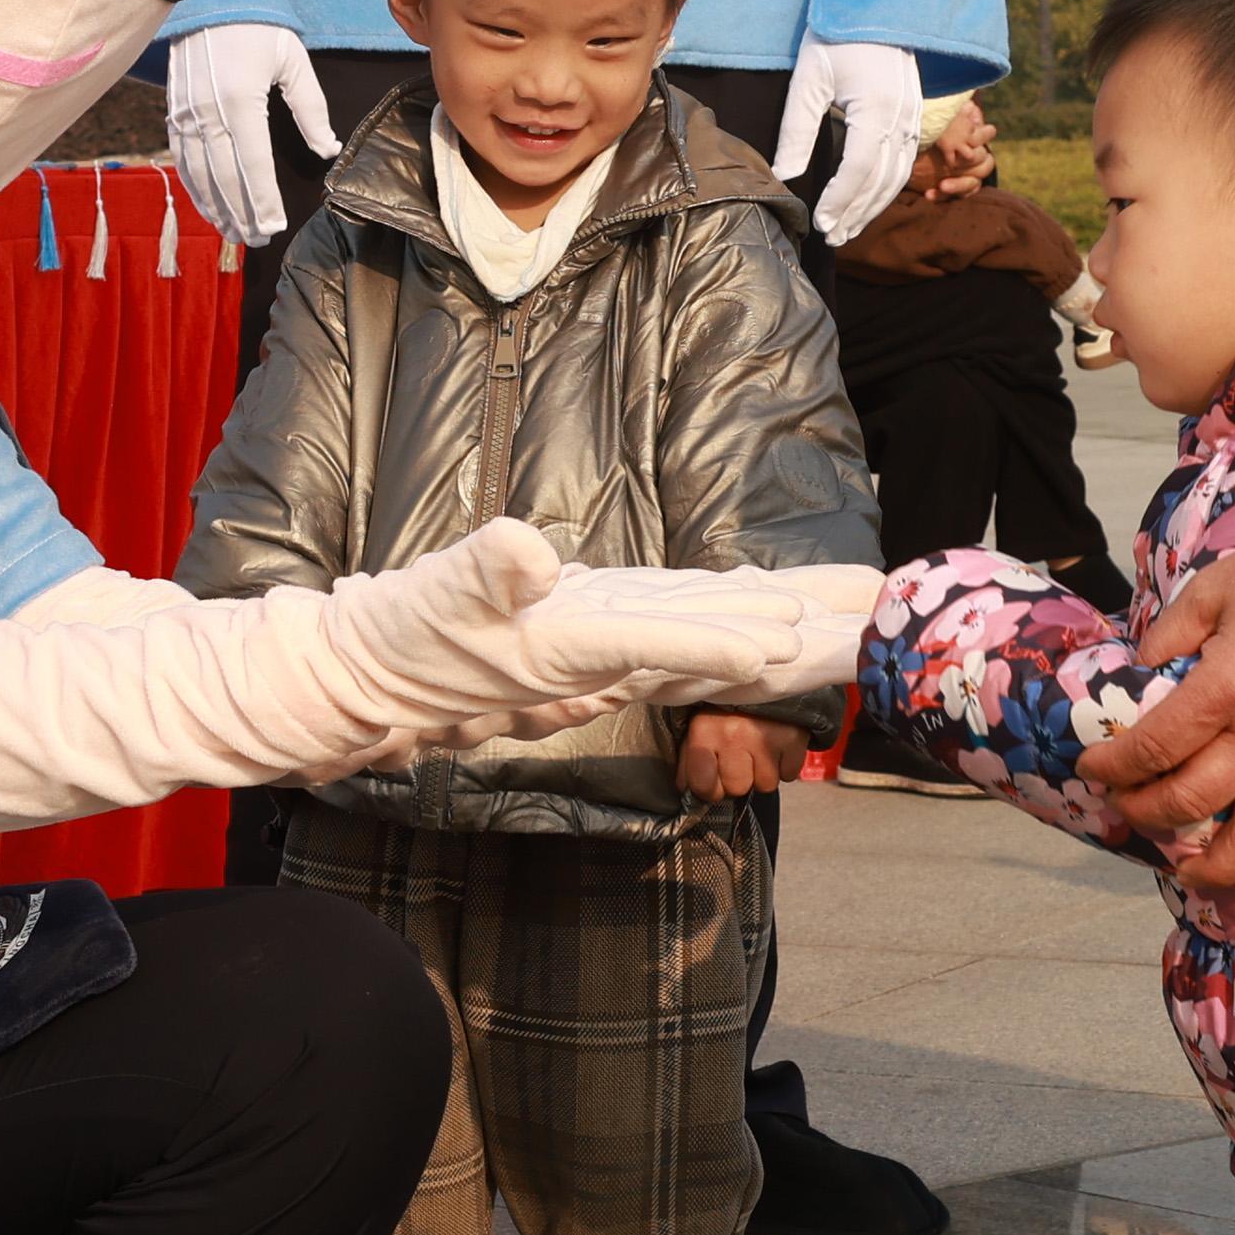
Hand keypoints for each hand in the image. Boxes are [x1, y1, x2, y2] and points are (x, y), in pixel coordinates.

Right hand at [163, 21, 333, 246]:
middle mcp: (208, 113)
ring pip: (200, 174)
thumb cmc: (257, 25)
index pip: (253, 165)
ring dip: (216, 207)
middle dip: (241, 214)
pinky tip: (207, 205)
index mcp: (241, 101)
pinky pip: (181, 159)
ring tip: (233, 233)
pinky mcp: (174, 112)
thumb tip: (327, 148)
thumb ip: (311, 108)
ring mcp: (186, 114)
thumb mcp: (292, 60)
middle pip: (224, 178)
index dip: (262, 200)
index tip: (274, 227)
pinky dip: (194, 187)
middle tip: (257, 241)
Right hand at [323, 524, 882, 747]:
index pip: (655, 642)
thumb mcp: (432, 599)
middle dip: (789, 637)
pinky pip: (676, 626)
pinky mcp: (589, 632)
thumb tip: (528, 554)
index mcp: (567, 648)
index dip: (718, 639)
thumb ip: (483, 573)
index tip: (782, 642)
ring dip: (776, 622)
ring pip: (706, 633)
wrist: (367, 680)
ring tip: (845, 610)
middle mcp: (601, 656)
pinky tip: (760, 611)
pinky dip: (725, 619)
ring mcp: (601, 647)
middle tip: (867, 620)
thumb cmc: (397, 641)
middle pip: (712, 642)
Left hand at [675, 710, 793, 799]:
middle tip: (741, 755)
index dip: (710, 787)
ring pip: (765, 784)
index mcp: (703, 730)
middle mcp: (732, 733)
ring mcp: (765, 736)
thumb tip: (687, 789)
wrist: (767, 676)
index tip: (715, 774)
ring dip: (763, 772)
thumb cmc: (728, 709)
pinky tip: (776, 745)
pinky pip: (789, 774)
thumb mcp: (699, 727)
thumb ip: (688, 760)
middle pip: (737, 788)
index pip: (703, 786)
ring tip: (759, 748)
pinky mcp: (793, 738)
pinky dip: (785, 765)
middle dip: (739, 778)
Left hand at [778, 39, 928, 241]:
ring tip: (848, 229)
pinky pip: (904, 161)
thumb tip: (784, 174)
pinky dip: (887, 187)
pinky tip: (869, 201)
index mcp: (876, 109)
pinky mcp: (913, 115)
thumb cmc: (837, 36)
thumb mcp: (809, 78)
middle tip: (832, 239)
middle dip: (856, 213)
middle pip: (881, 180)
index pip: (858, 169)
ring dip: (873, 206)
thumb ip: (797, 129)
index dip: (840, 201)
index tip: (821, 224)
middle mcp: (901, 118)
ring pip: (897, 176)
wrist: (877, 4)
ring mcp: (913, 118)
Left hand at [913, 104, 995, 202]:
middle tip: (953, 163)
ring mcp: (964, 175)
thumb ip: (955, 112)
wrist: (904, 151)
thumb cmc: (924, 129)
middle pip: (985, 164)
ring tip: (942, 186)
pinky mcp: (952, 188)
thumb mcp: (937, 118)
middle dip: (970, 163)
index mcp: (971, 135)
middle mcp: (972, 157)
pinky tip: (929, 194)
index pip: (987, 135)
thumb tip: (968, 107)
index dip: (980, 137)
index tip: (968, 139)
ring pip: (973, 183)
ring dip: (958, 185)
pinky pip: (956, 197)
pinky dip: (942, 197)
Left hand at [1078, 481, 1234, 875]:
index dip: (1114, 765)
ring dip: (1214, 862)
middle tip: (1121, 803)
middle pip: (1194, 799)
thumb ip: (1168, 633)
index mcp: (1230, 686)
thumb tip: (1140, 671)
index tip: (1091, 765)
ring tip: (1184, 868)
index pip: (1157, 747)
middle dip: (1146, 811)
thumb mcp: (1215, 586)